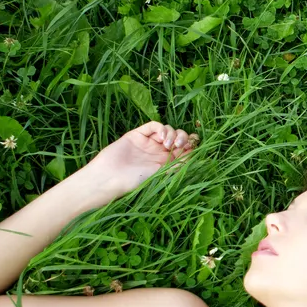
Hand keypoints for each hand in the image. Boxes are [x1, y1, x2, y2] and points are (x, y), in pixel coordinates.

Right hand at [78, 122, 198, 197]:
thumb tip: (196, 155)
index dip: (191, 145)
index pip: (184, 149)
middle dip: (183, 138)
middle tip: (180, 146)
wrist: (110, 177)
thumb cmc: (135, 181)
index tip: (194, 147)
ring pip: (168, 130)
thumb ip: (178, 164)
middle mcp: (158, 152)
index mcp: (166, 163)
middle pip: (178, 137)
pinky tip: (162, 138)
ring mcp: (148, 142)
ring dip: (173, 134)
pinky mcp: (137, 134)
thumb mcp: (162, 174)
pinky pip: (154, 125)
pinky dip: (162, 128)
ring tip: (169, 144)